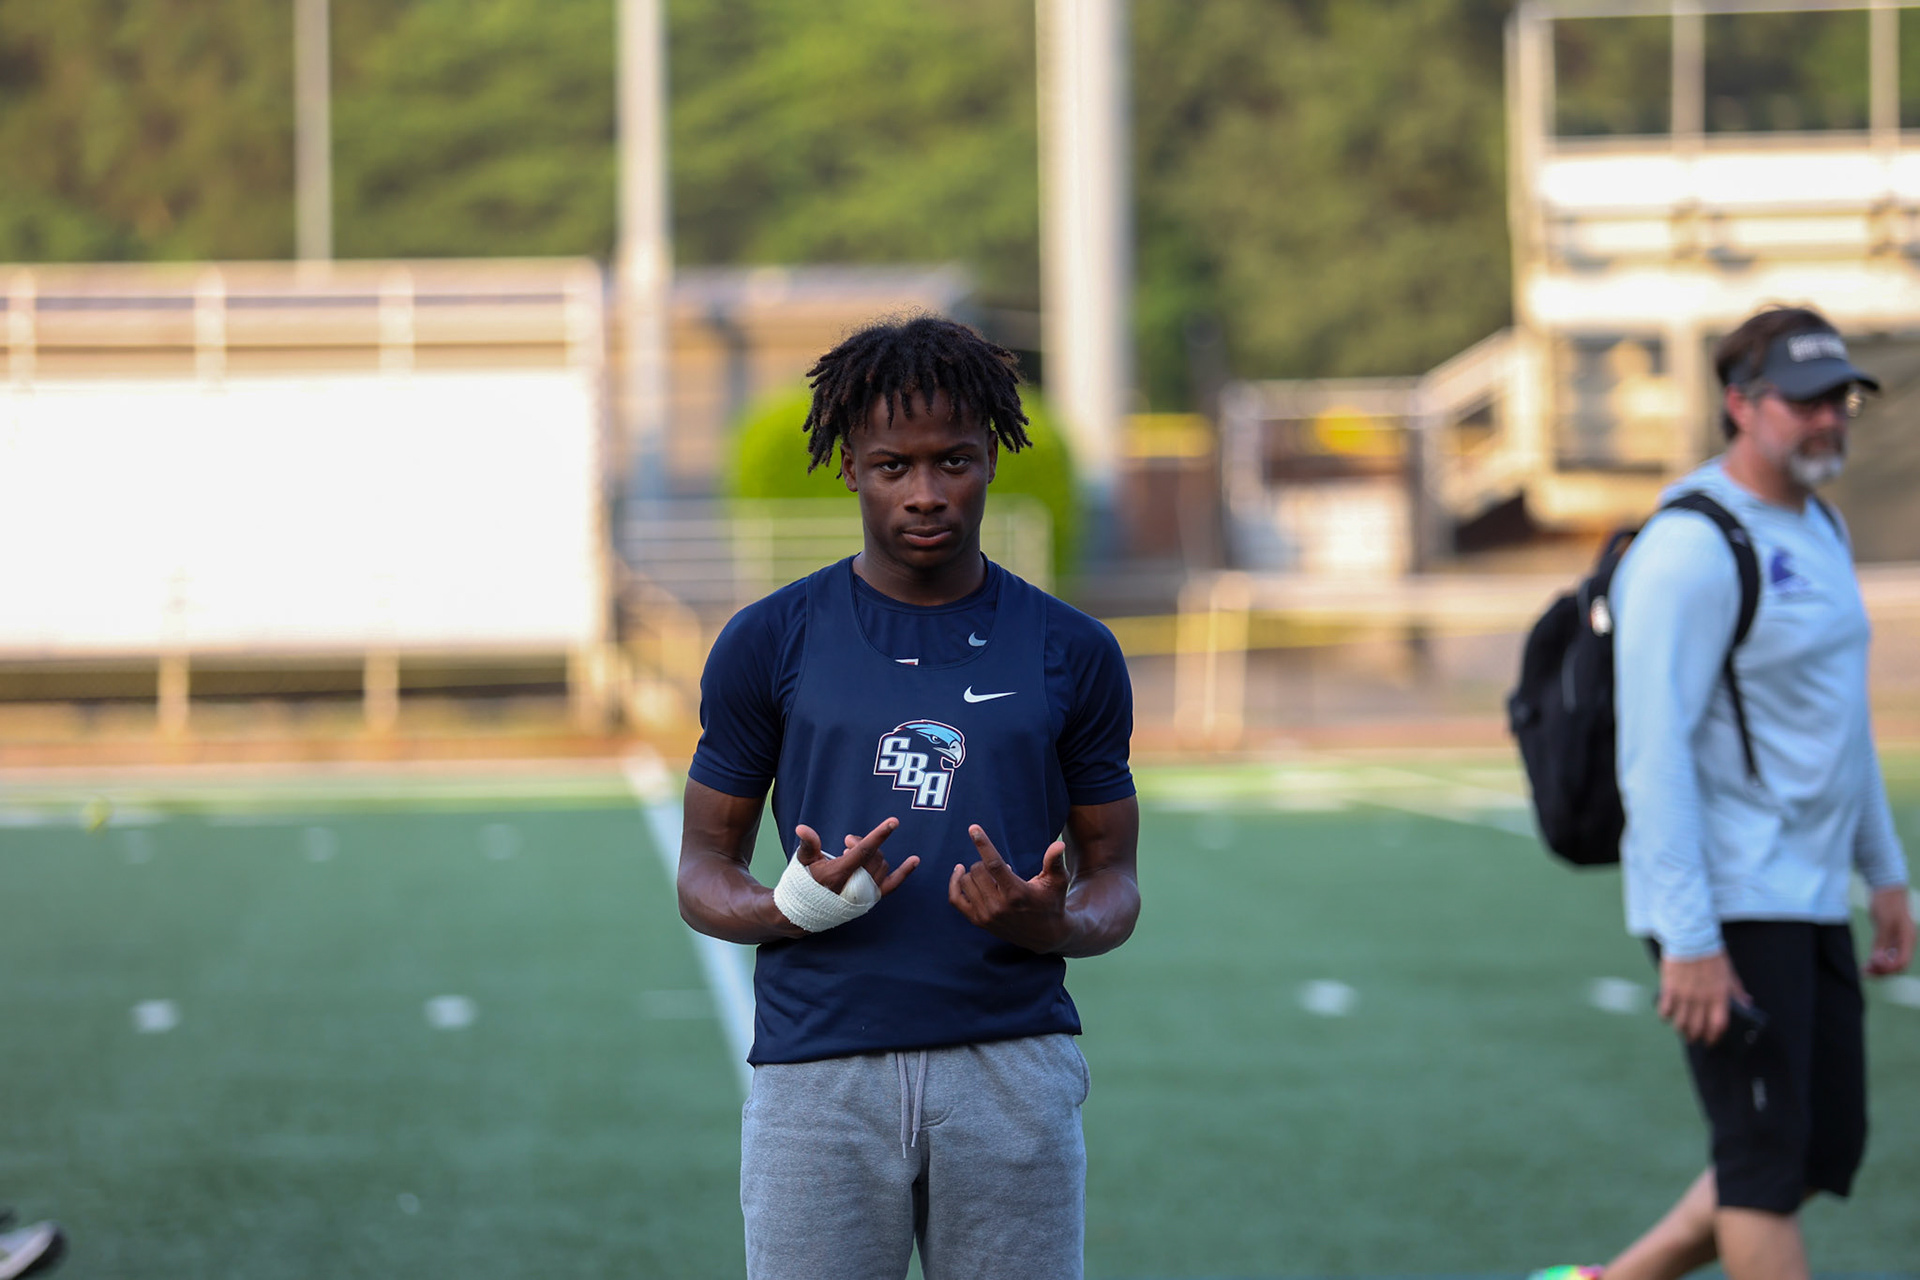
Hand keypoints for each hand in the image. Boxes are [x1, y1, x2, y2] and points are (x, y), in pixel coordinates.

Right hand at [793, 818, 917, 897]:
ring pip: (882, 865)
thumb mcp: (804, 862)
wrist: (806, 913)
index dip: (879, 835)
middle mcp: (856, 885)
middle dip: (862, 843)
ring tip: (854, 855)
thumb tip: (802, 828)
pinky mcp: (871, 899)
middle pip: (873, 855)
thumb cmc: (805, 883)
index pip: (864, 851)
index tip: (893, 822)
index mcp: (840, 873)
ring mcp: (866, 894)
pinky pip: (893, 884)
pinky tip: (915, 860)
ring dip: (873, 855)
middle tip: (846, 843)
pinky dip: (905, 872)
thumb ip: (808, 844)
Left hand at [948, 825, 1071, 952]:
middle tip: (1001, 869)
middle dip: (985, 862)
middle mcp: (998, 906)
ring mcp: (986, 915)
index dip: (983, 844)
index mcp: (1016, 893)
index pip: (994, 864)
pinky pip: (955, 899)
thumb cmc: (1052, 902)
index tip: (973, 828)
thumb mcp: (1057, 882)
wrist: (1045, 936)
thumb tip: (1059, 844)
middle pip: (977, 870)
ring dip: (976, 872)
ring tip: (992, 877)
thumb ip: (1055, 862)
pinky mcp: (978, 921)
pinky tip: (960, 871)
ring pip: (966, 881)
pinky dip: (954, 883)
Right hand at [1657, 949, 1748, 1045]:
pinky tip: (1667, 1016)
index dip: (1714, 1037)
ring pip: (1681, 1022)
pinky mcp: (1670, 988)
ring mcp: (1684, 994)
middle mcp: (1701, 998)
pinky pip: (1666, 1010)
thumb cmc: (1712, 956)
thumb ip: (1737, 991)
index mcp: (1719, 996)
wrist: (1691, 938)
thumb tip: (1748, 1004)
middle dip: (1696, 1037)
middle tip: (1694, 1038)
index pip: (1718, 1025)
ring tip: (1681, 1030)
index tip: (1711, 1041)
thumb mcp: (1730, 974)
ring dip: (1681, 1030)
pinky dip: (1666, 1016)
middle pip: (1697, 1027)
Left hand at [1865, 885, 1915, 975]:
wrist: (1886, 888)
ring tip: (1864, 971)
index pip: (1902, 962)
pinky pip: (1885, 953)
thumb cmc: (1887, 903)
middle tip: (1866, 973)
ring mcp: (1897, 940)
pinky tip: (1867, 964)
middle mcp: (1904, 942)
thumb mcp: (1884, 922)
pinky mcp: (1889, 937)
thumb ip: (1882, 942)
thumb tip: (1878, 961)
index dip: (1888, 968)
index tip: (1874, 965)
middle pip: (1896, 964)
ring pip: (1890, 960)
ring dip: (1878, 967)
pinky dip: (1877, 960)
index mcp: (1907, 939)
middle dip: (1882, 970)